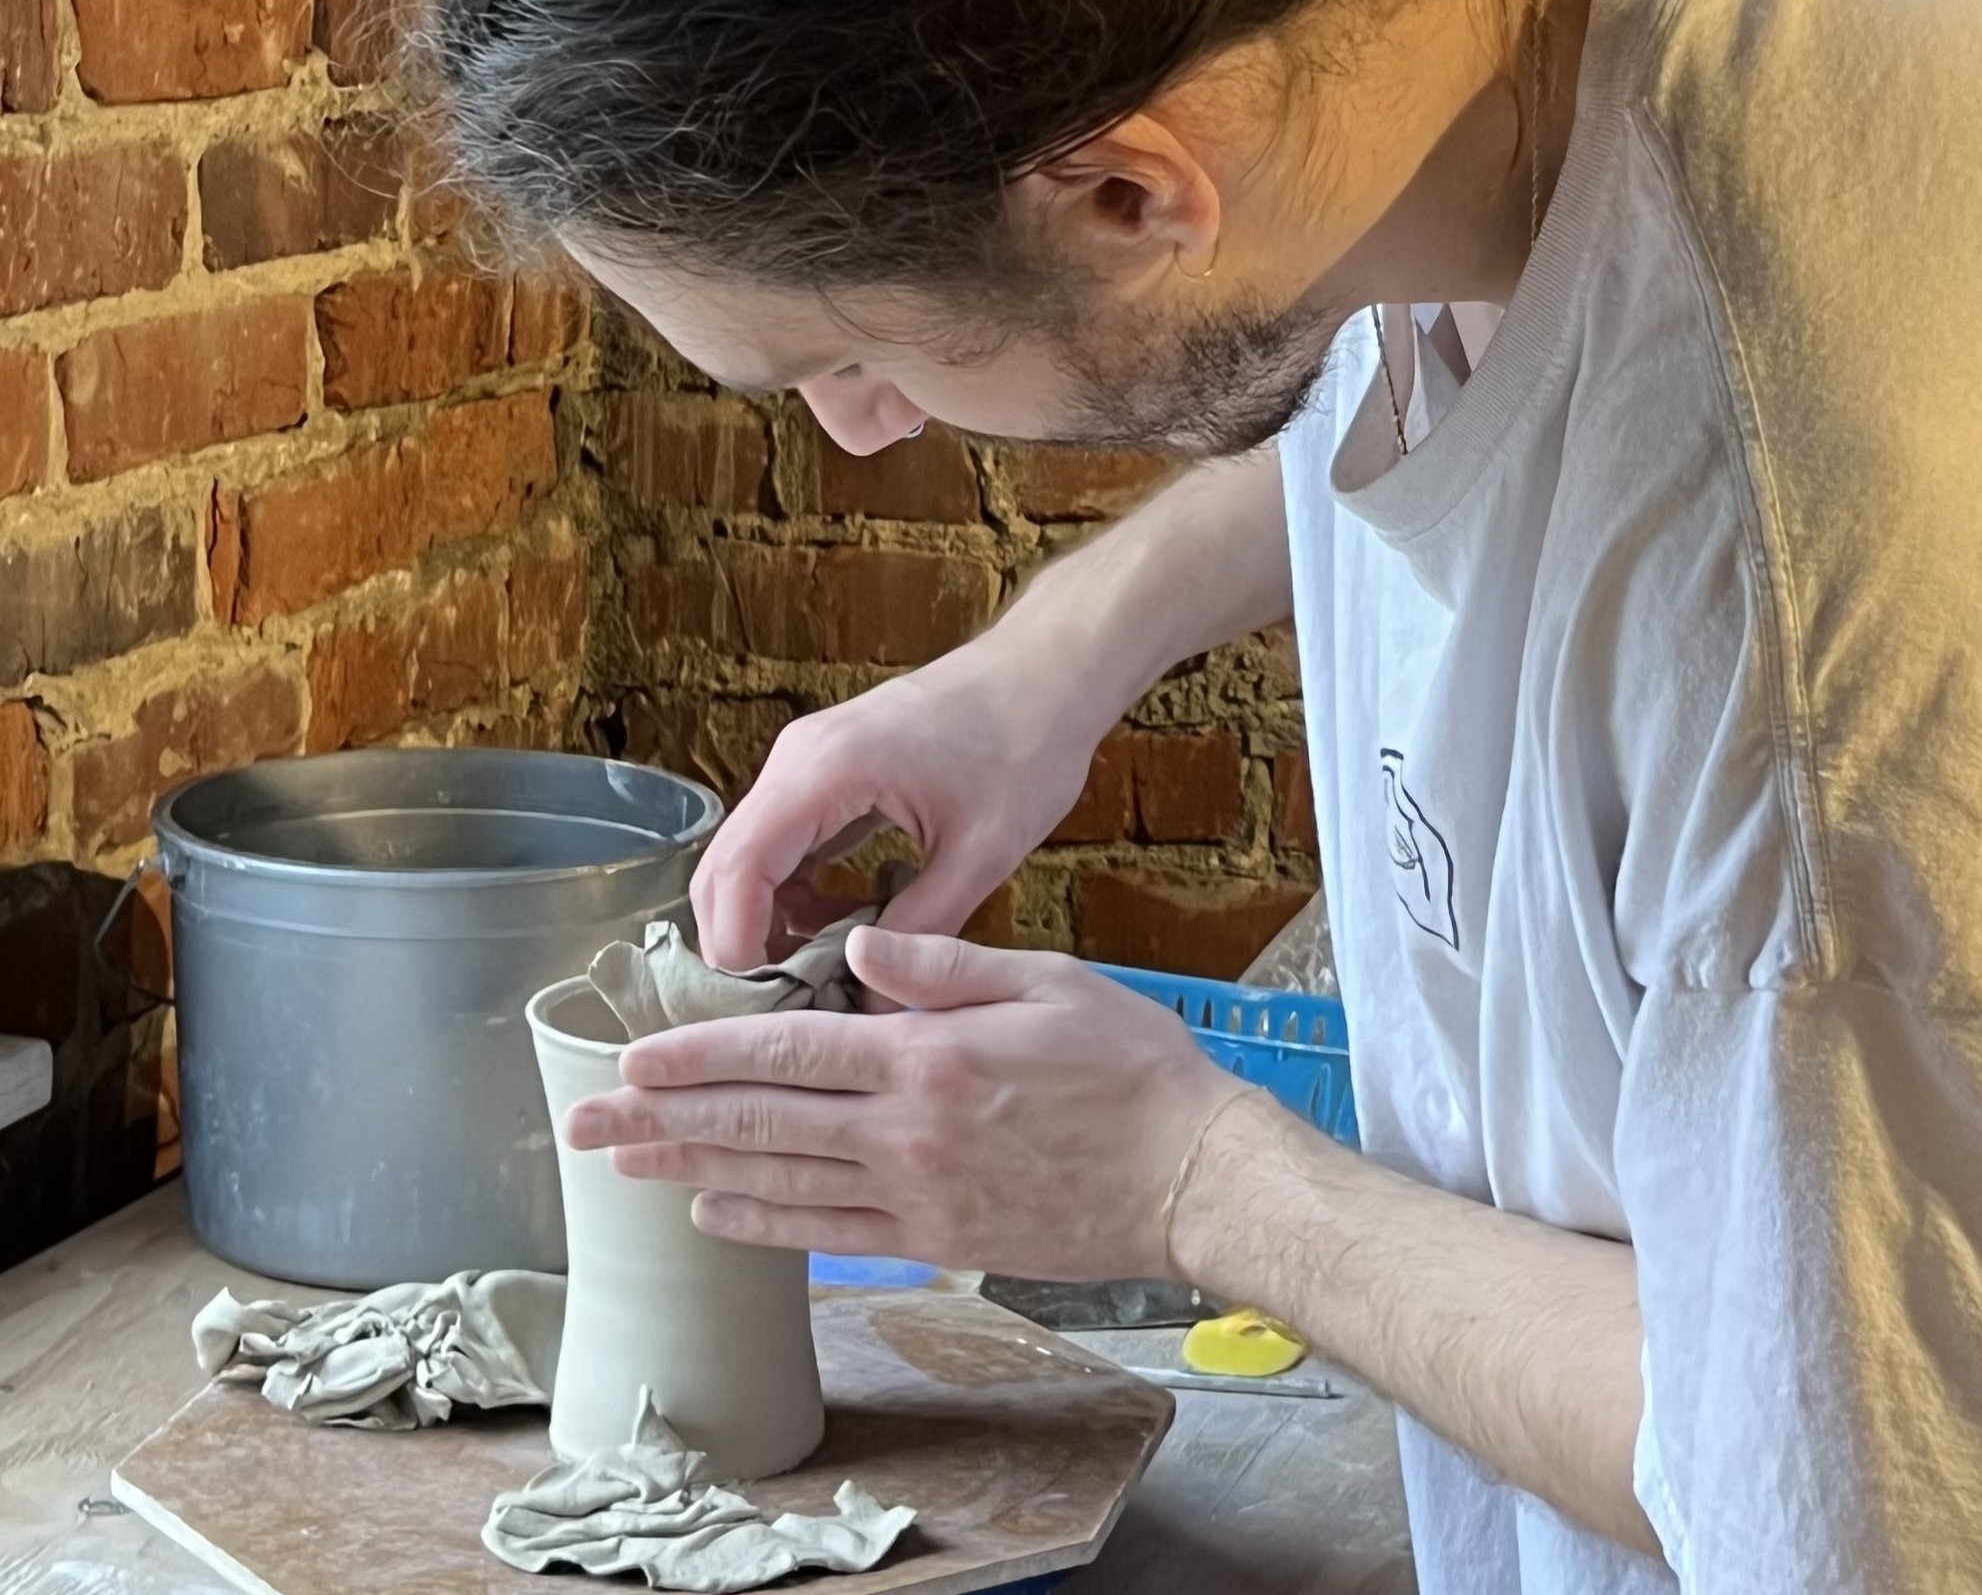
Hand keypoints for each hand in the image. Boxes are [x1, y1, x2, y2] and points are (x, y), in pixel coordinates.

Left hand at [561, 928, 1246, 1279]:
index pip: (783, 1052)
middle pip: (756, 1124)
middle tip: (583, 1121)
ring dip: (690, 1172)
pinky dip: (763, 1226)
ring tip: (623, 1165)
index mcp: (925, 1057)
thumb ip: (942, 963)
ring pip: (777, 1184)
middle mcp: (904, 1134)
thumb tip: (855, 945)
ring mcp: (917, 1196)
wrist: (1192, 1175)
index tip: (634, 1053)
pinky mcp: (937, 1242)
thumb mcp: (1045, 981)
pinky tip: (716, 1213)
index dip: (698, 1053)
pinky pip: (828, 1238)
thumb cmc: (1131, 1067)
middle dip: (659, 1119)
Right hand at [690, 640, 1108, 968]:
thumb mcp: (982, 852)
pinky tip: (851, 922)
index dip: (736, 949)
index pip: (736, 872)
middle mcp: (798, 759)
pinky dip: (798, 891)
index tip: (768, 1008)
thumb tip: (877, 1013)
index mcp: (826, 771)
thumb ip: (923, 931)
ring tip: (831, 971)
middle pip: (725, 867)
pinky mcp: (827, 770)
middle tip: (795, 1003)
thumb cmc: (1026, 744)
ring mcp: (808, 761)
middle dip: (745, 942)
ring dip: (773, 920)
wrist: (1047, 673)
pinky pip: (785, 842)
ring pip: (751, 858)